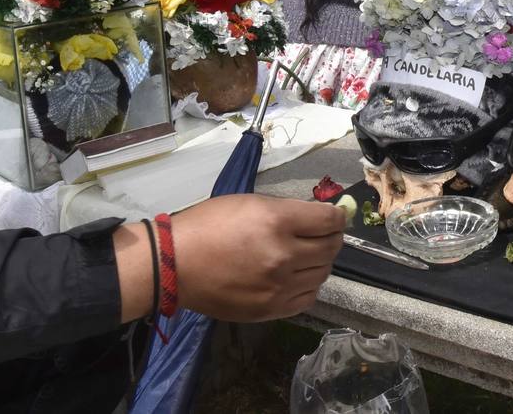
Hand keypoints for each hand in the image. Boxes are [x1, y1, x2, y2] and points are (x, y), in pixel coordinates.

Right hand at [171, 195, 344, 320]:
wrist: (176, 264)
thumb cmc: (208, 225)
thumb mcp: (249, 203)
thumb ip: (286, 210)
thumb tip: (317, 215)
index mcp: (277, 222)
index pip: (329, 220)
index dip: (337, 216)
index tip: (335, 216)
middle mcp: (283, 255)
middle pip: (331, 247)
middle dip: (332, 237)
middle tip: (324, 233)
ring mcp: (279, 286)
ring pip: (323, 273)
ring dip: (320, 261)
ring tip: (306, 254)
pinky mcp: (271, 309)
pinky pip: (308, 297)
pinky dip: (308, 285)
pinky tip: (296, 277)